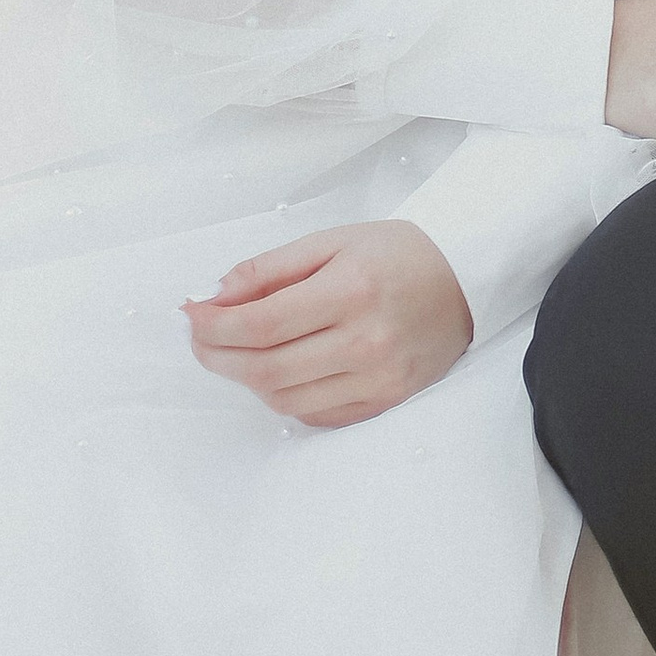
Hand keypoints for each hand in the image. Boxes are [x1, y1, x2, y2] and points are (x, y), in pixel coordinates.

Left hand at [183, 221, 473, 428]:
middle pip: (265, 369)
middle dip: (218, 355)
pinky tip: (280, 370)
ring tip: (238, 352)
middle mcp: (366, 341)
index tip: (191, 315)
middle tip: (201, 337)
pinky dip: (285, 396)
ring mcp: (378, 379)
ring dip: (247, 378)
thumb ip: (269, 269)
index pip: (262, 324)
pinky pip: (314, 415)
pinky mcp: (384, 402)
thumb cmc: (397, 254)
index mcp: (352, 290)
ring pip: (284, 398)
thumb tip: (213, 296)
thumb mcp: (333, 240)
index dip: (215, 326)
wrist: (465, 279)